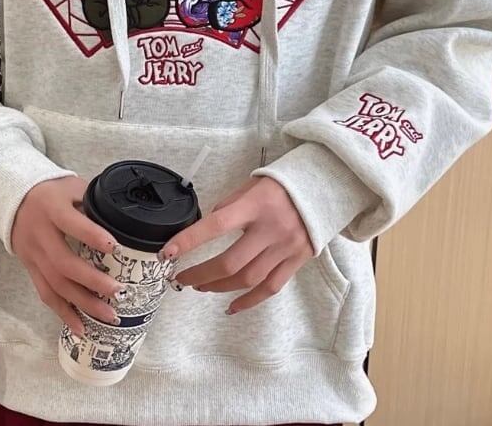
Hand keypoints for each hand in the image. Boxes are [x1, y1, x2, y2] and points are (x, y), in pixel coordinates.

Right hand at [11, 176, 123, 336]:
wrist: (13, 198)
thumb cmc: (51, 191)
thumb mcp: (72, 186)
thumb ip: (93, 200)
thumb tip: (123, 217)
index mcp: (52, 208)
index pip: (72, 224)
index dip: (92, 235)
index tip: (114, 247)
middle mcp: (40, 235)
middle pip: (64, 263)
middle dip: (92, 281)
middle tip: (119, 292)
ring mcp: (33, 255)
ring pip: (56, 285)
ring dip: (83, 304)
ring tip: (109, 316)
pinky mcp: (31, 269)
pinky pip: (46, 294)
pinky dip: (64, 313)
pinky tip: (82, 328)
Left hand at [161, 176, 314, 314]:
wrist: (323, 188)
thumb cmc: (280, 185)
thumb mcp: (250, 186)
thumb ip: (229, 207)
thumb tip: (206, 228)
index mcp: (255, 205)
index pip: (216, 225)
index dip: (190, 240)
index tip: (168, 253)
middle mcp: (271, 228)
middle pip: (231, 262)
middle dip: (201, 274)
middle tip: (183, 278)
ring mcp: (286, 247)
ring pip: (248, 279)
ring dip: (220, 287)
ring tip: (202, 286)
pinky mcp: (297, 260)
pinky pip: (270, 288)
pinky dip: (249, 301)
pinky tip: (231, 307)